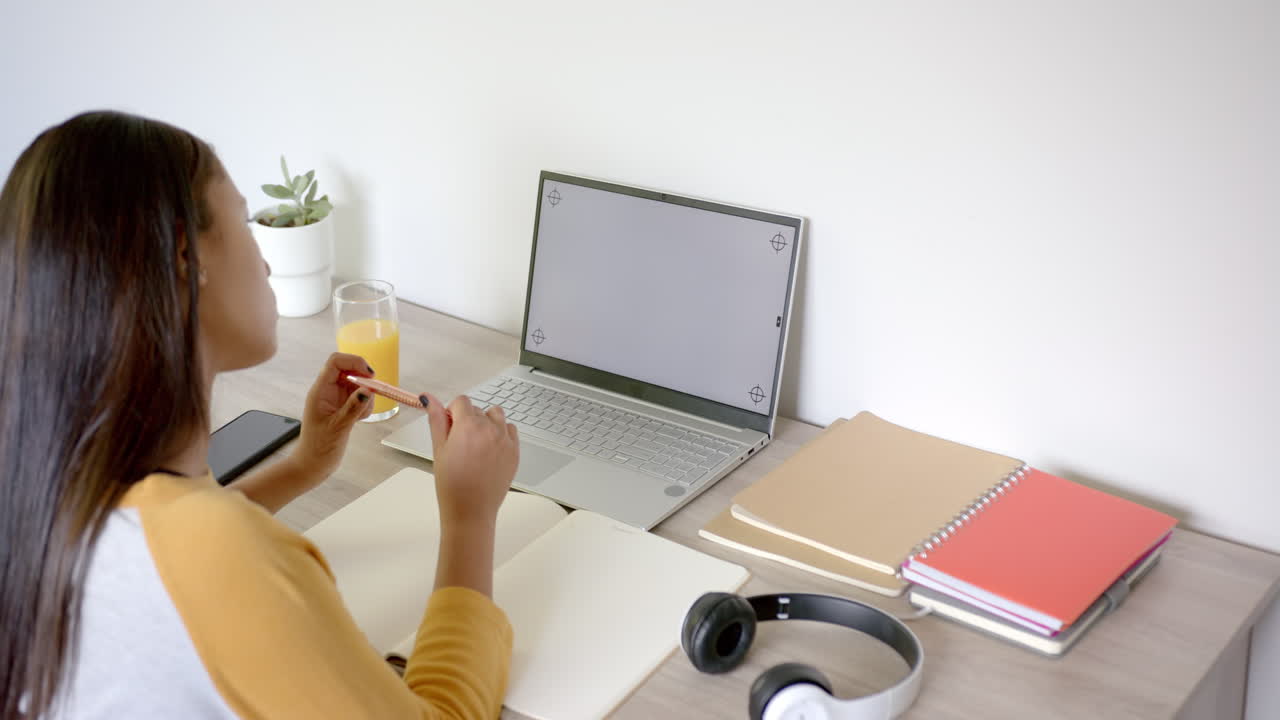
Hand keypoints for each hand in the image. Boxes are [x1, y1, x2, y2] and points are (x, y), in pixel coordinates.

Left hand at [291, 352, 376, 483]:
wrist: (313, 464)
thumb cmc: (318, 448)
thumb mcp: (337, 428)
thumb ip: (353, 408)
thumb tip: (367, 390)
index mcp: (320, 391)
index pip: (335, 362)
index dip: (354, 362)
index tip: (370, 375)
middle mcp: (327, 391)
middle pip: (349, 370)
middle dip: (364, 381)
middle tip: (372, 396)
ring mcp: (336, 399)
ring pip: (357, 385)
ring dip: (366, 396)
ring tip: (361, 415)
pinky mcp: (344, 407)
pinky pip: (360, 397)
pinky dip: (365, 405)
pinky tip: (360, 420)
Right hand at [423, 393, 518, 532]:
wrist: (471, 510)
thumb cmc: (452, 484)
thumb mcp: (439, 449)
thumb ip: (436, 420)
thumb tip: (429, 398)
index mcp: (468, 426)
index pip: (462, 401)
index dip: (452, 412)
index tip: (450, 426)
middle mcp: (490, 429)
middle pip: (478, 409)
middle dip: (468, 420)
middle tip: (460, 442)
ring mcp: (505, 440)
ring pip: (496, 415)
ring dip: (487, 422)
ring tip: (476, 443)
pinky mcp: (515, 451)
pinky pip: (511, 430)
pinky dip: (501, 433)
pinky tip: (490, 448)